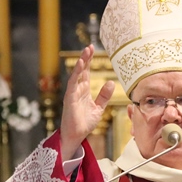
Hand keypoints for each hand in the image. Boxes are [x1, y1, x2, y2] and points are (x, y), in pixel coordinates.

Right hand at [60, 44, 114, 160]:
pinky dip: (76, 74)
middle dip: (85, 58)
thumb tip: (111, 82)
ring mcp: (72, 93)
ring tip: (86, 52)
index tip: (92, 49)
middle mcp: (77, 89)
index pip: (86, 72)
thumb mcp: (99, 108)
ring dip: (81, 62)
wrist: (77, 135)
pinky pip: (73, 83)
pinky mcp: (70, 98)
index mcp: (83, 90)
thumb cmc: (85, 123)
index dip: (89, 61)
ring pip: (76, 74)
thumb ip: (104, 96)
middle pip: (81, 70)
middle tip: (90, 46)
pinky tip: (80, 64)